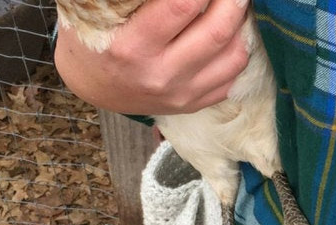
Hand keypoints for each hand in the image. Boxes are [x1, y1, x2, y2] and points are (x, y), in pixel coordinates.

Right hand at [54, 0, 250, 114]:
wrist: (94, 87)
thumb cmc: (96, 36)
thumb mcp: (107, 9)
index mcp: (133, 46)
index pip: (183, 5)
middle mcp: (160, 75)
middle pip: (217, 31)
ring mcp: (180, 94)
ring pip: (234, 57)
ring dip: (242, 23)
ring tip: (235, 4)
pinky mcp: (192, 104)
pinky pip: (232, 78)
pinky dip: (239, 50)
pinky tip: (232, 32)